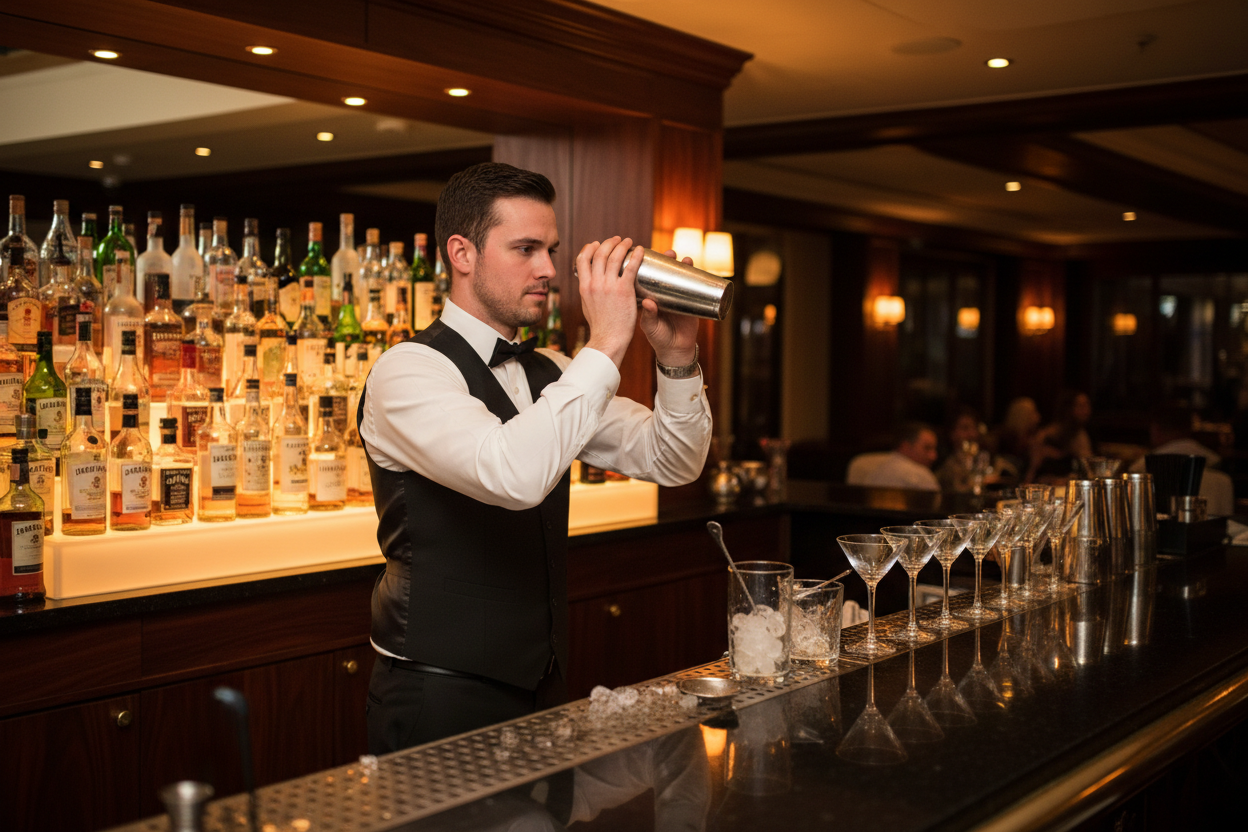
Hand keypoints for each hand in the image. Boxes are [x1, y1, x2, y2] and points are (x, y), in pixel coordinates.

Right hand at [577, 236, 639, 366]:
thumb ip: (588, 292)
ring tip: (628, 242)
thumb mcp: (587, 306)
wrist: (608, 339)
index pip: (582, 259)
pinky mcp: (624, 291)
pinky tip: (641, 250)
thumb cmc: (600, 326)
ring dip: (622, 245)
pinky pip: (631, 267)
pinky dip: (636, 256)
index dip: (590, 248)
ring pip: (615, 256)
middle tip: (617, 240)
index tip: (597, 244)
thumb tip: (590, 284)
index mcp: (584, 286)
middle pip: (599, 253)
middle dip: (608, 243)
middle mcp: (594, 283)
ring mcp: (609, 286)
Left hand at [639, 249, 698, 366]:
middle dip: (670, 261)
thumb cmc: (658, 339)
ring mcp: (678, 298)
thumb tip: (647, 302)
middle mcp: (664, 294)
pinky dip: (699, 279)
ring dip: (685, 266)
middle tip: (671, 253)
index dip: (651, 264)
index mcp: (650, 297)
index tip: (651, 254)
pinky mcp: (692, 303)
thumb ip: (649, 316)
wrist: (676, 351)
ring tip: (686, 259)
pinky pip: (696, 288)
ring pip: (682, 277)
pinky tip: (701, 270)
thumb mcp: (650, 327)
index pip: (650, 276)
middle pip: (667, 272)